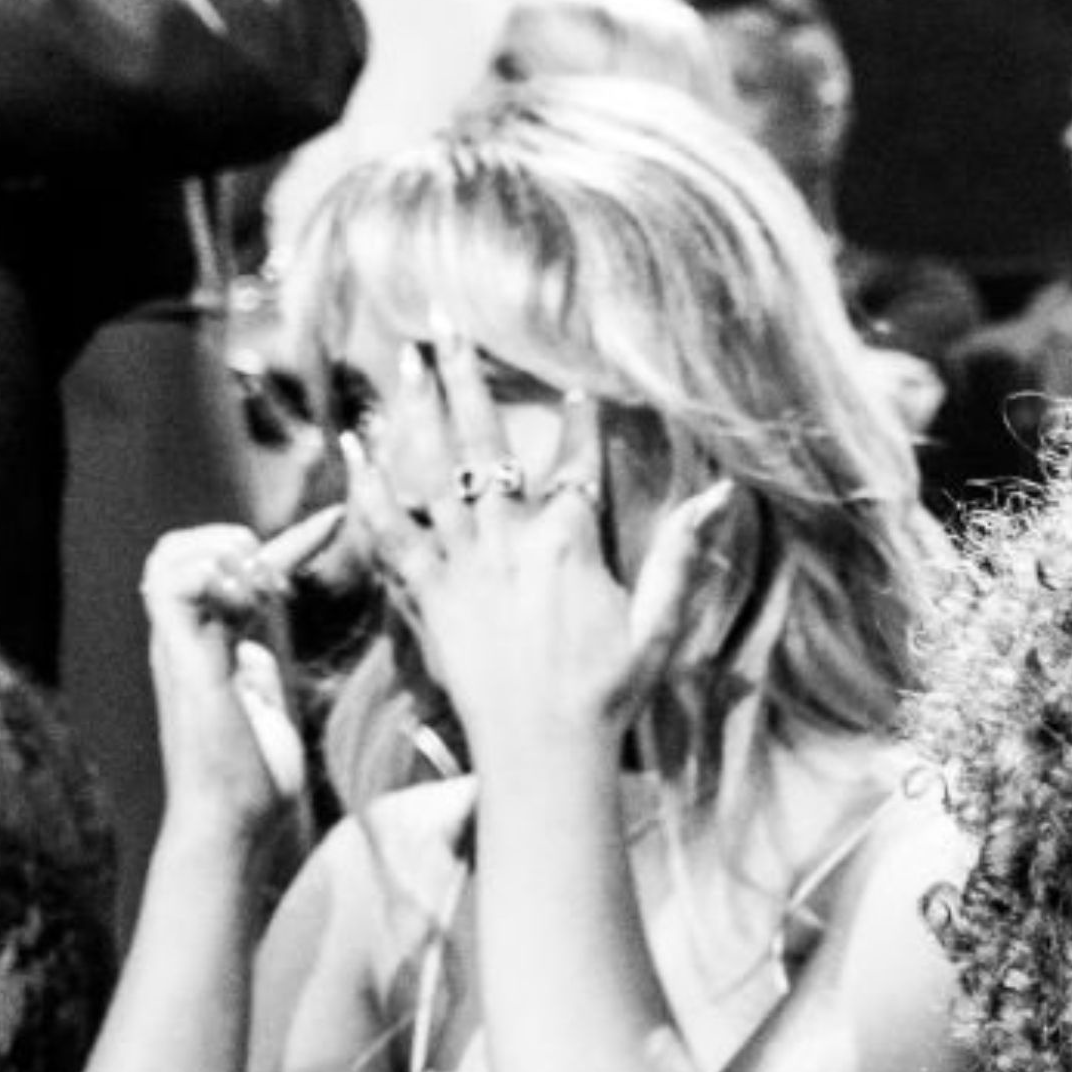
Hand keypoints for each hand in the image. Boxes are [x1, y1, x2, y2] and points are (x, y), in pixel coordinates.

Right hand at [135, 507, 340, 832]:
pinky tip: (246, 605)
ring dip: (220, 554)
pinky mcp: (181, 658)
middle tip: (279, 580)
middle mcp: (186, 637)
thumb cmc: (250, 783)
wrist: (234, 823)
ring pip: (168, 553)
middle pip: (183, 546)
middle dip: (235, 540)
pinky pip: (171, 583)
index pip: (239, 572)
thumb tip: (259, 652)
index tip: (337, 520)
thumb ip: (257, 674)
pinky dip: (209, 576)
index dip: (291, 540)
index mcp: (208, 644)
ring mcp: (179, 645)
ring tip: (259, 590)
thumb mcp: (266, 710)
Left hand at [348, 330, 744, 781]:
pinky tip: (353, 445)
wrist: (542, 752)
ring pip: (433, 468)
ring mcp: (462, 565)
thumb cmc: (606, 696)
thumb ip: (684, 556)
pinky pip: (390, 529)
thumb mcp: (658, 626)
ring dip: (417, 408)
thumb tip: (719, 496)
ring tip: (405, 356)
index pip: (575, 463)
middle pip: (485, 442)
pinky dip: (369, 485)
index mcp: (569, 544)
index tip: (578, 386)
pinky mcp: (426, 595)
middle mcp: (509, 540)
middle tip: (446, 320)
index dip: (579, 422)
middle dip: (467, 376)